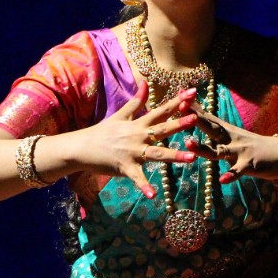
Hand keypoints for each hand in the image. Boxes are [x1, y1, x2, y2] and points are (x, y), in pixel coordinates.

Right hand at [71, 80, 198, 197]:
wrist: (81, 147)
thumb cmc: (102, 132)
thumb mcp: (120, 115)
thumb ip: (136, 101)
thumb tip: (145, 82)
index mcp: (139, 124)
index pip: (161, 110)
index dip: (177, 101)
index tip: (193, 92)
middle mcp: (138, 136)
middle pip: (162, 129)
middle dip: (179, 124)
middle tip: (195, 118)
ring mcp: (132, 152)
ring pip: (157, 154)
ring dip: (174, 156)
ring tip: (191, 158)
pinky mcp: (125, 167)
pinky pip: (137, 178)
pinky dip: (144, 186)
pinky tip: (153, 195)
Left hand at [184, 103, 277, 183]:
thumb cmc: (254, 146)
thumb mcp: (235, 135)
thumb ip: (218, 131)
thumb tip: (201, 121)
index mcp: (228, 132)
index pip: (209, 118)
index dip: (195, 109)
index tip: (180, 98)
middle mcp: (232, 139)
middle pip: (211, 128)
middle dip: (195, 119)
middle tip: (181, 109)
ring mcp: (241, 151)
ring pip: (219, 150)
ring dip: (203, 148)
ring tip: (188, 143)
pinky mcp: (250, 165)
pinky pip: (238, 171)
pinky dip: (231, 175)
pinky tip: (222, 179)